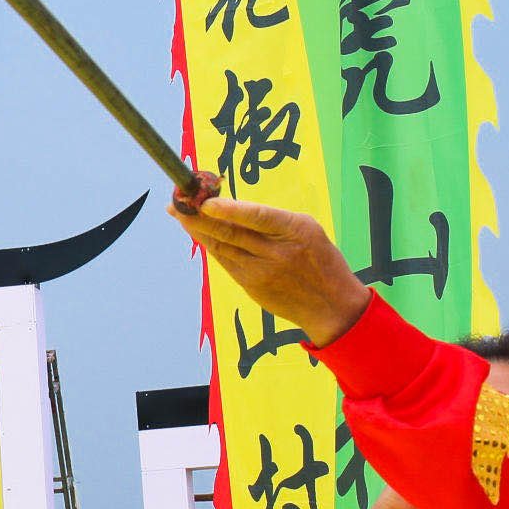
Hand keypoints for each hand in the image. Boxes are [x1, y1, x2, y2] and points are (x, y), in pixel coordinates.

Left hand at [169, 194, 372, 347]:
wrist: (331, 306)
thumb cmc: (320, 259)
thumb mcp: (308, 230)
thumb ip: (272, 220)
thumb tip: (230, 209)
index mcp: (295, 231)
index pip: (257, 217)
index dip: (229, 210)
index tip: (205, 202)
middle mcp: (276, 253)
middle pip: (230, 234)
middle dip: (199, 218)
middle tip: (177, 203)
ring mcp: (261, 273)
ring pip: (222, 248)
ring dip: (198, 231)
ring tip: (180, 214)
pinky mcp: (251, 286)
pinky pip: (226, 261)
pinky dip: (211, 246)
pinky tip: (200, 234)